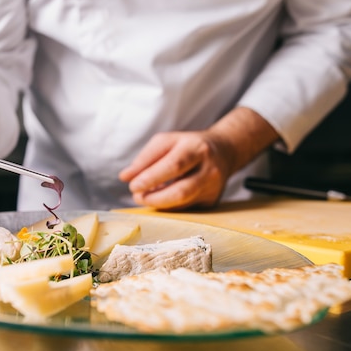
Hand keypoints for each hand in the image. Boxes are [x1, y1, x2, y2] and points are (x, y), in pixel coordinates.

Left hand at [119, 107, 279, 209]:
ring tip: (144, 197)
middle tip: (137, 196)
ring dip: (158, 203)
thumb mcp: (166, 142)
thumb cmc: (188, 145)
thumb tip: (125, 177)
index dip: (151, 178)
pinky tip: (159, 198)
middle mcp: (209, 169)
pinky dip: (168, 205)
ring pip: (182, 203)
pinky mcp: (212, 201)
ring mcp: (213, 188)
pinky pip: (185, 208)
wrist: (225, 151)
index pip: (173, 166)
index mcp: (197, 148)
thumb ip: (145, 158)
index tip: (133, 185)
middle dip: (154, 197)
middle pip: (181, 190)